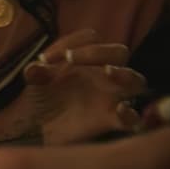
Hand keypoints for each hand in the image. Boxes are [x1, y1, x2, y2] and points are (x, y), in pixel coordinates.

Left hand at [23, 29, 146, 144]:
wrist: (38, 130)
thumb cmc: (40, 99)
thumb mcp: (34, 83)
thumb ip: (35, 73)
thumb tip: (35, 68)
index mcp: (85, 60)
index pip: (91, 38)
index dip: (72, 41)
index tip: (45, 59)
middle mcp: (102, 75)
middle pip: (119, 52)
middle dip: (98, 51)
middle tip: (69, 58)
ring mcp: (111, 97)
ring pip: (136, 80)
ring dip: (124, 74)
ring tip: (107, 71)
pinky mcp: (112, 121)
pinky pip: (132, 118)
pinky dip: (129, 114)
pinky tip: (119, 110)